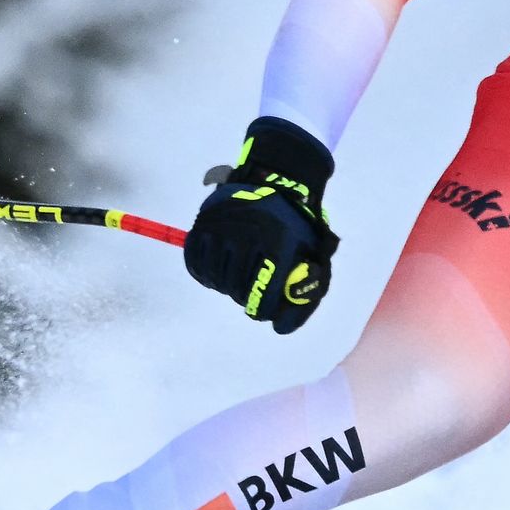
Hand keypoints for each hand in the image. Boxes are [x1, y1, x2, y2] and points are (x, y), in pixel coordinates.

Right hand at [183, 116, 338, 333]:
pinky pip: (197, 265)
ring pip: (216, 280)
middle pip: (237, 291)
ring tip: (239, 276)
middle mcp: (246, 235)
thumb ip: (304, 293)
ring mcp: (221, 228)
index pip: (261, 296)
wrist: (274, 180)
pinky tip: (221, 269)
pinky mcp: (202, 225)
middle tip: (252, 289)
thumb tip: (281, 328)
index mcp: (276, 243)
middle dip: (245, 297)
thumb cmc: (295, 225)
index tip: (262, 309)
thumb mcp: (312, 254)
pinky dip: (207, 275)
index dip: (262, 309)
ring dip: (227, 286)